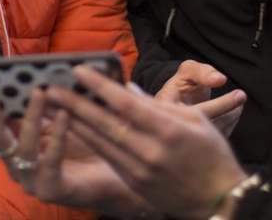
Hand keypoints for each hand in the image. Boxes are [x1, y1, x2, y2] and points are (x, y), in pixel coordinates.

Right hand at [0, 83, 155, 217]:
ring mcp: (32, 179)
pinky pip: (50, 165)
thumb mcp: (62, 111)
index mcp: (17, 139)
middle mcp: (18, 161)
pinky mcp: (53, 190)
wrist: (118, 173)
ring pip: (21, 149)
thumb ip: (48, 95)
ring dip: (30, 118)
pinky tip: (65, 117)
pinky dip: (56, 139)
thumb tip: (38, 68)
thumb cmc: (88, 139)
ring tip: (40, 92)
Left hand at [46, 66, 247, 219]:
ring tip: (52, 106)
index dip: (99, 86)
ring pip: (100, 142)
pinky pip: (107, 157)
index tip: (79, 70)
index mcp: (168, 131)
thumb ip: (158, 105)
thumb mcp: (194, 120)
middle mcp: (150, 151)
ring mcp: (140, 170)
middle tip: (51, 87)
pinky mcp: (135, 183)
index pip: (125, 104)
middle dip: (74, 104)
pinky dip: (89, 140)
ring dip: (73, 123)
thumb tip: (128, 91)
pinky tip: (74, 127)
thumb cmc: (212, 154)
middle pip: (104, 124)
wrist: (220, 202)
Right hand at [156, 61, 245, 136]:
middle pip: (204, 125)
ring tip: (239, 104)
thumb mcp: (187, 71)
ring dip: (230, 119)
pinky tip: (234, 114)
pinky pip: (214, 142)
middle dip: (228, 111)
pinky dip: (228, 127)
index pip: (197, 111)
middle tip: (241, 96)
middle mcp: (172, 127)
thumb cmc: (181, 83)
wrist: (176, 100)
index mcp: (165, 108)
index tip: (239, 94)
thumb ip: (201, 72)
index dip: (221, 104)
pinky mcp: (194, 147)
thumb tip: (219, 80)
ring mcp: (182, 140)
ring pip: (211, 136)